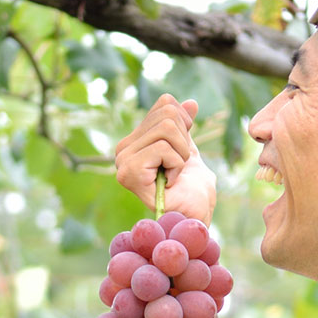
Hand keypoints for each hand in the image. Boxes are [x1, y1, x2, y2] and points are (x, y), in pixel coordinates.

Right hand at [115, 94, 216, 223]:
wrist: (195, 215)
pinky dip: (177, 165)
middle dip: (185, 141)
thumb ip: (185, 127)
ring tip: (174, 174)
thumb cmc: (192, 189)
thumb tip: (190, 102)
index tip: (181, 152)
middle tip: (179, 167)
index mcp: (135, 140)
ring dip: (182, 154)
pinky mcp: (129, 172)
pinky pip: (164, 148)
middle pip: (167, 114)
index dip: (185, 125)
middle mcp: (123, 149)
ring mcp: (123, 161)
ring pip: (167, 129)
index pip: (165, 104)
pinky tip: (170, 182)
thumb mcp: (190, 150)